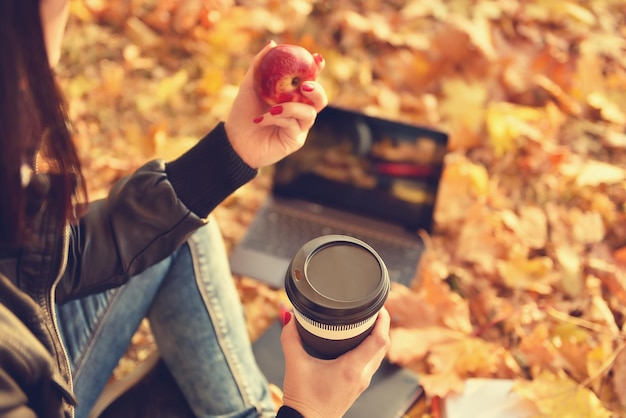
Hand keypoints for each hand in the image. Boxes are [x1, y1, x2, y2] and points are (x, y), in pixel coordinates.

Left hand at [225, 41, 327, 168]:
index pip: (310, 80)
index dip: (317, 69)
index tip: (316, 58)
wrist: (235, 141)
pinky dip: (279, 119)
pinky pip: (295, 126)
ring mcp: (299, 126)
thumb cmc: (243, 113)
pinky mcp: (295, 140)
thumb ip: (260, 65)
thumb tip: (272, 44)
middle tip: (305, 85)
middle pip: (320, 99)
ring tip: (274, 107)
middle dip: (317, 90)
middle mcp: (300, 110)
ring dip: (292, 107)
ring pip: (309, 113)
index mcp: (293, 96)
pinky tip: (262, 119)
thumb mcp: (249, 86)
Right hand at [280, 308, 390, 417]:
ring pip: (378, 355)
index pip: (380, 340)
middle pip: (383, 346)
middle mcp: (361, 376)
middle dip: (381, 325)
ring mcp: (361, 382)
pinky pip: (371, 363)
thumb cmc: (303, 400)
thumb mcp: (295, 364)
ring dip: (377, 337)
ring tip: (368, 321)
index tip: (378, 306)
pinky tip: (358, 341)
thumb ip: (290, 338)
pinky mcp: (356, 387)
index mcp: (352, 368)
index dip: (383, 320)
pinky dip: (370, 349)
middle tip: (373, 309)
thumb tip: (289, 317)